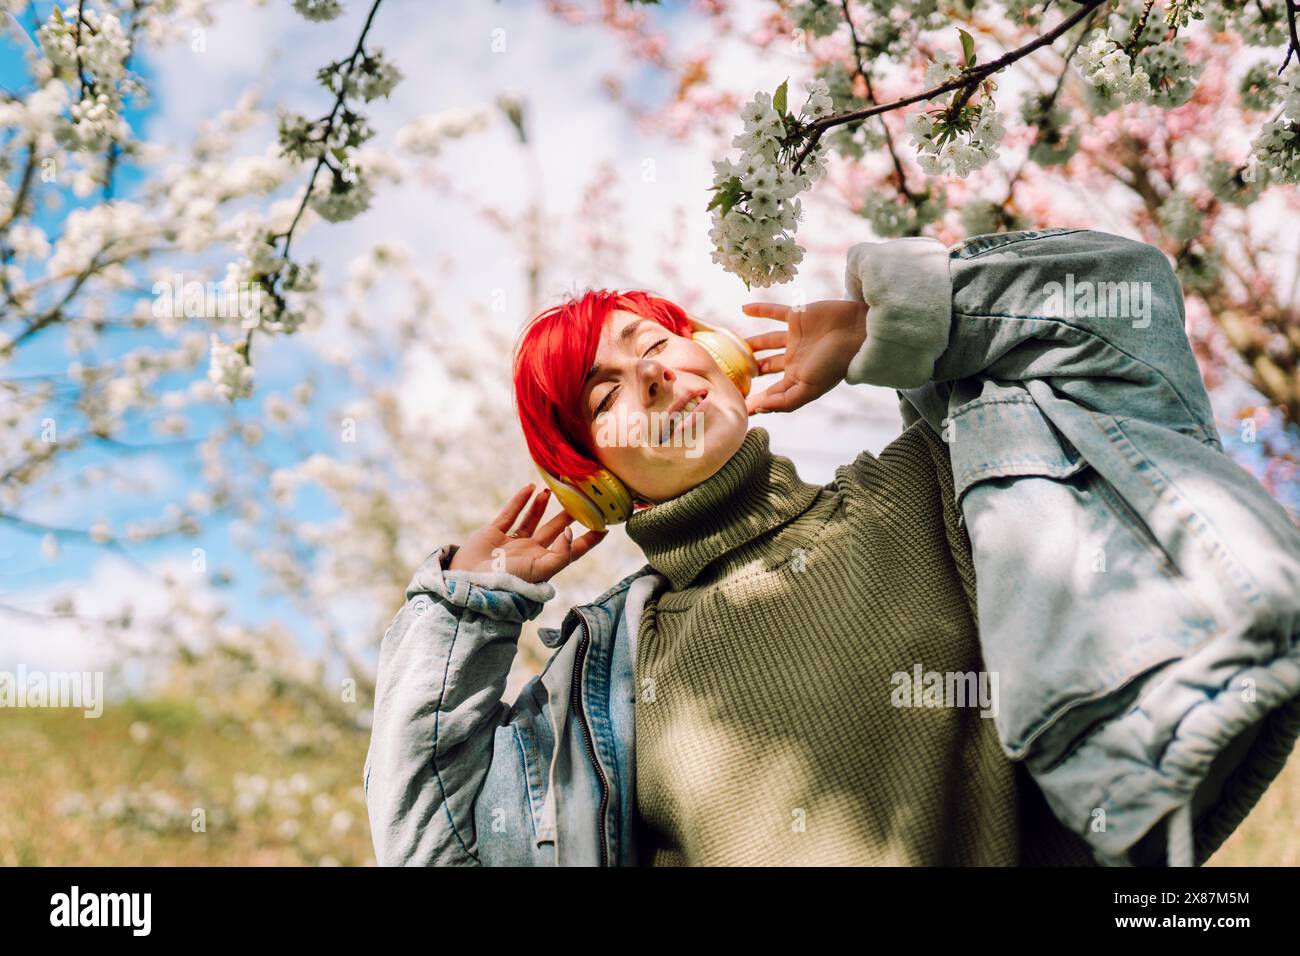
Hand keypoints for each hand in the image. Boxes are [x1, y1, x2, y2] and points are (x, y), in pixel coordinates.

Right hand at [446, 484, 606, 583]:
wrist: (470, 583)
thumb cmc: (508, 582)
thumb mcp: (541, 570)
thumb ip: (561, 553)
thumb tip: (571, 532)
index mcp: (544, 564)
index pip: (572, 550)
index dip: (589, 540)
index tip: (605, 527)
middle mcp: (530, 552)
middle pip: (554, 531)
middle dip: (568, 516)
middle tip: (581, 498)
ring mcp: (512, 542)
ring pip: (531, 520)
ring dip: (541, 506)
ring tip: (551, 490)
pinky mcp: (494, 533)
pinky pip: (510, 514)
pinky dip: (519, 501)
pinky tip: (529, 489)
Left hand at [740, 299, 868, 414]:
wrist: (857, 332)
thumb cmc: (835, 363)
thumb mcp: (808, 389)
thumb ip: (783, 401)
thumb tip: (757, 409)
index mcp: (798, 377)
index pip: (773, 391)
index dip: (757, 397)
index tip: (737, 402)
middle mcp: (796, 358)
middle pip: (768, 366)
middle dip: (752, 370)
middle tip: (732, 372)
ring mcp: (797, 336)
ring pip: (768, 340)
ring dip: (753, 343)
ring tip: (733, 345)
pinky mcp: (798, 316)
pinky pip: (775, 311)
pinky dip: (760, 309)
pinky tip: (744, 309)